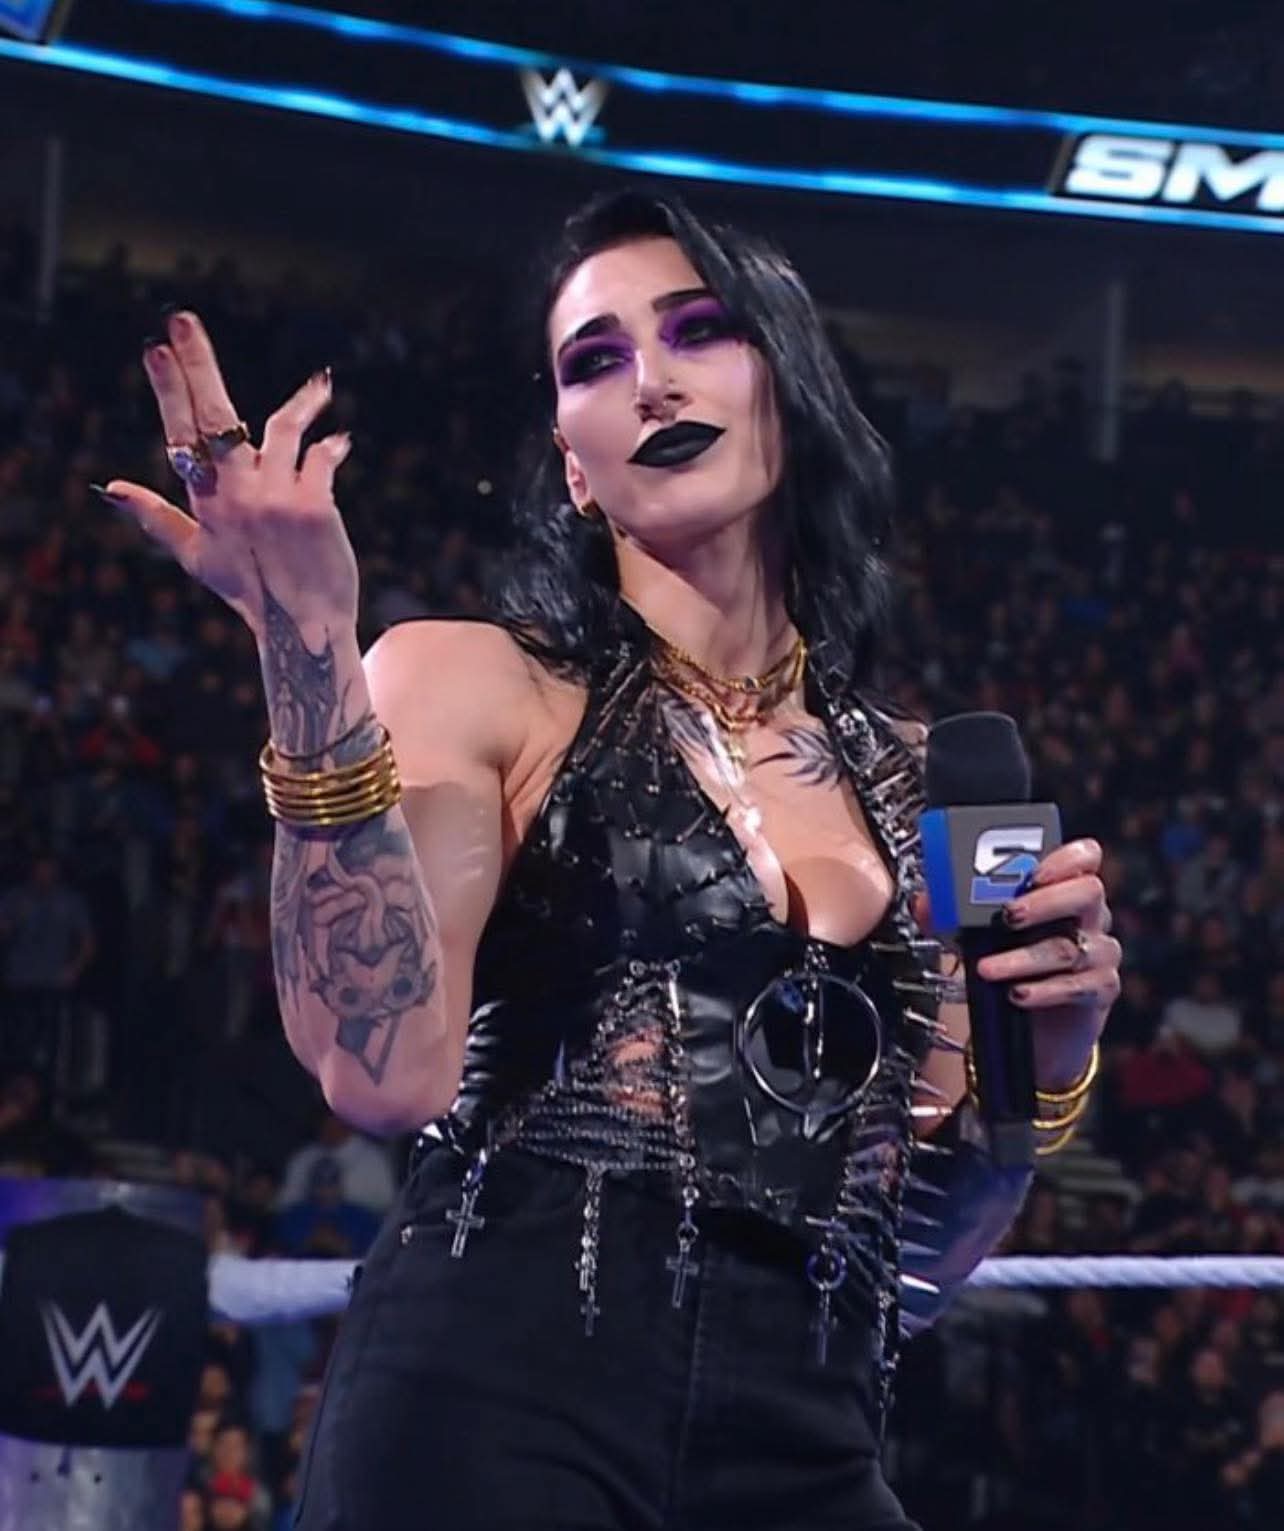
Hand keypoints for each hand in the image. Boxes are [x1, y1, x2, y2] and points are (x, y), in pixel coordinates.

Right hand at [97, 311, 357, 641]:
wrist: (305, 630)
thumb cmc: (251, 593)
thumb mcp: (196, 557)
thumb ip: (155, 517)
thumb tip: (111, 488)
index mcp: (205, 501)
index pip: (179, 434)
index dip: (168, 389)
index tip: (155, 347)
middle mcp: (236, 494)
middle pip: (214, 416)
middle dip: (197, 365)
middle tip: (182, 322)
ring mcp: (275, 498)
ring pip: (280, 427)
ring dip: (302, 402)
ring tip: (321, 386)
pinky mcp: (314, 506)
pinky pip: (322, 457)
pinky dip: (331, 445)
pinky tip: (338, 439)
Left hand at [913, 837, 1121, 1086]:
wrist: (1028, 1026)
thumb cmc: (1007, 962)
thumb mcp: (975, 933)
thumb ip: (949, 913)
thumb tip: (923, 904)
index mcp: (1064, 889)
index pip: (1085, 857)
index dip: (1066, 858)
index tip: (1034, 871)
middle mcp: (1089, 917)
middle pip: (1087, 893)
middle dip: (1044, 902)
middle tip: (1007, 915)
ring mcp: (1100, 953)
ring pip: (1071, 947)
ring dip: (1022, 957)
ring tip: (986, 968)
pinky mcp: (1099, 990)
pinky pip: (1078, 987)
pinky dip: (1042, 990)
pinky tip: (1016, 994)